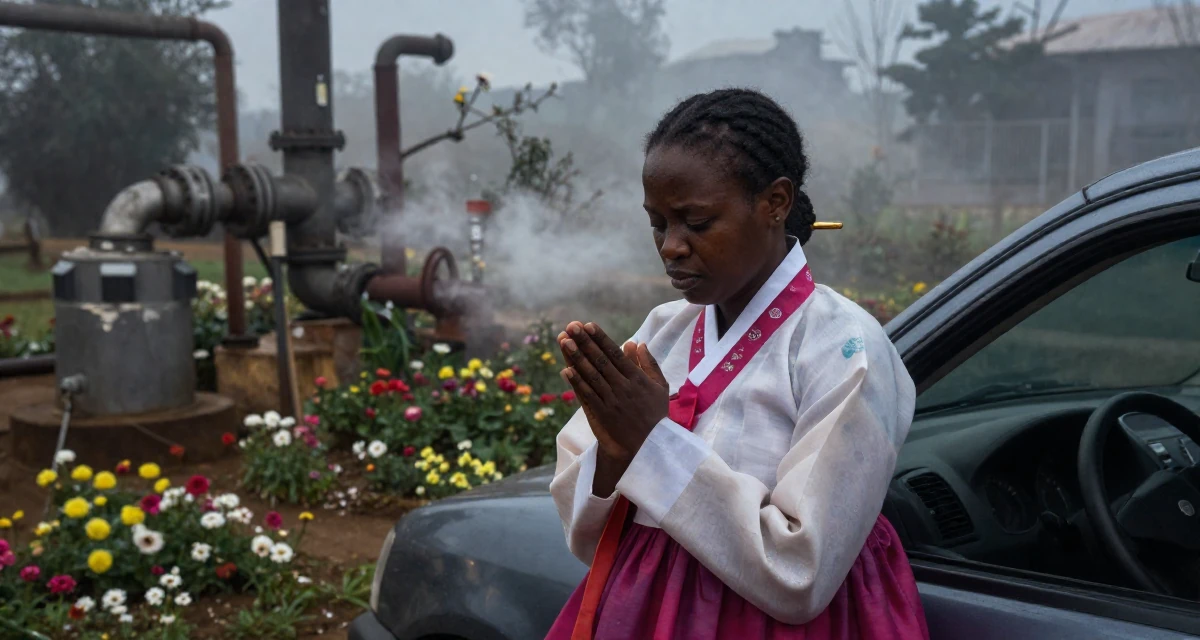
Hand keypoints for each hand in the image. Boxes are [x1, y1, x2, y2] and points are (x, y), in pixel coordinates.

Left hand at [558, 321, 668, 464]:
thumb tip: (637, 343)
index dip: (600, 338)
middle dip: (585, 342)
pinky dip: (576, 383)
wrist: (649, 446)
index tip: (588, 325)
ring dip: (576, 357)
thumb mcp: (660, 386)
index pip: (615, 353)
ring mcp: (611, 401)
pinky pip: (587, 395)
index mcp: (637, 378)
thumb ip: (649, 364)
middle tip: (571, 326)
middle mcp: (623, 387)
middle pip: (600, 360)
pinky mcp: (602, 414)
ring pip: (591, 375)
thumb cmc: (656, 414)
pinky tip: (565, 370)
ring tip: (564, 341)